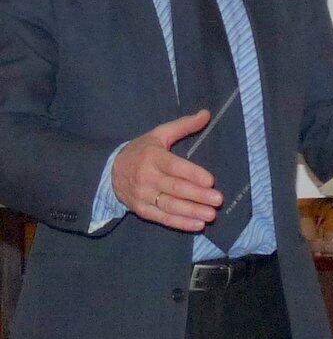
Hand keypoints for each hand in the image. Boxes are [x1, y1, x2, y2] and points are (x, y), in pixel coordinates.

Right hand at [112, 111, 223, 232]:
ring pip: (169, 205)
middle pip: (175, 188)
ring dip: (192, 211)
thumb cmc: (142, 150)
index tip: (211, 180)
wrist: (109, 170)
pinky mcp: (141, 209)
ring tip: (211, 215)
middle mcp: (147, 177)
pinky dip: (179, 223)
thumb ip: (184, 126)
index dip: (193, 174)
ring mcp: (143, 195)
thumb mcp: (159, 134)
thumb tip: (207, 113)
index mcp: (153, 157)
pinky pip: (162, 218)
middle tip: (218, 200)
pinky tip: (197, 225)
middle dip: (198, 195)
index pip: (175, 167)